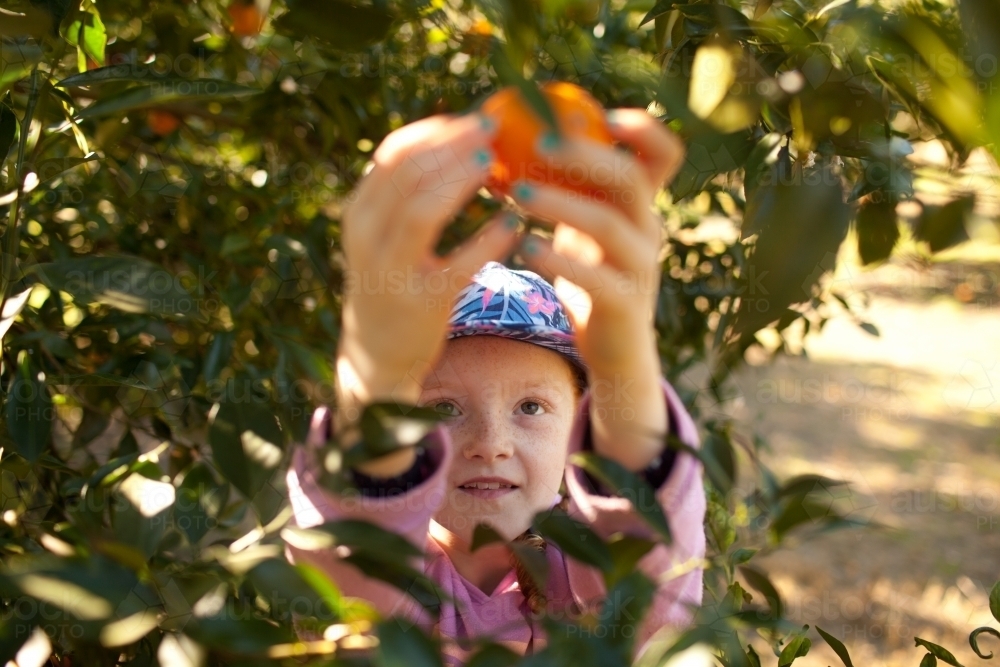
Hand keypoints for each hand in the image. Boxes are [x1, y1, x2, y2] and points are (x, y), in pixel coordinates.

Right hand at [337, 112, 519, 473]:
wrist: (377, 356)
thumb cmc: (393, 282)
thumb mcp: (384, 236)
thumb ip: (407, 195)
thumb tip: (456, 140)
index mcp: (359, 214)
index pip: (392, 155)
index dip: (434, 130)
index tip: (471, 118)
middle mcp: (367, 239)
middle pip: (407, 172)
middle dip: (452, 144)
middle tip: (493, 128)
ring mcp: (391, 272)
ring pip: (423, 210)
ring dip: (461, 180)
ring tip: (495, 165)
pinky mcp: (423, 303)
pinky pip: (459, 264)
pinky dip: (488, 240)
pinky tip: (512, 224)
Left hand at [510, 108, 685, 469]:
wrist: (614, 347)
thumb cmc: (590, 275)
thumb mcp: (585, 226)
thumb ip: (570, 187)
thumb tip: (515, 134)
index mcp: (641, 206)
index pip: (664, 155)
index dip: (643, 128)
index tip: (601, 112)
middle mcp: (649, 229)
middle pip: (631, 179)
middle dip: (586, 155)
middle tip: (538, 142)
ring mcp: (642, 267)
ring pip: (609, 225)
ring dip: (561, 203)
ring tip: (516, 192)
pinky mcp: (626, 303)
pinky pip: (595, 277)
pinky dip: (558, 258)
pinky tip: (524, 246)